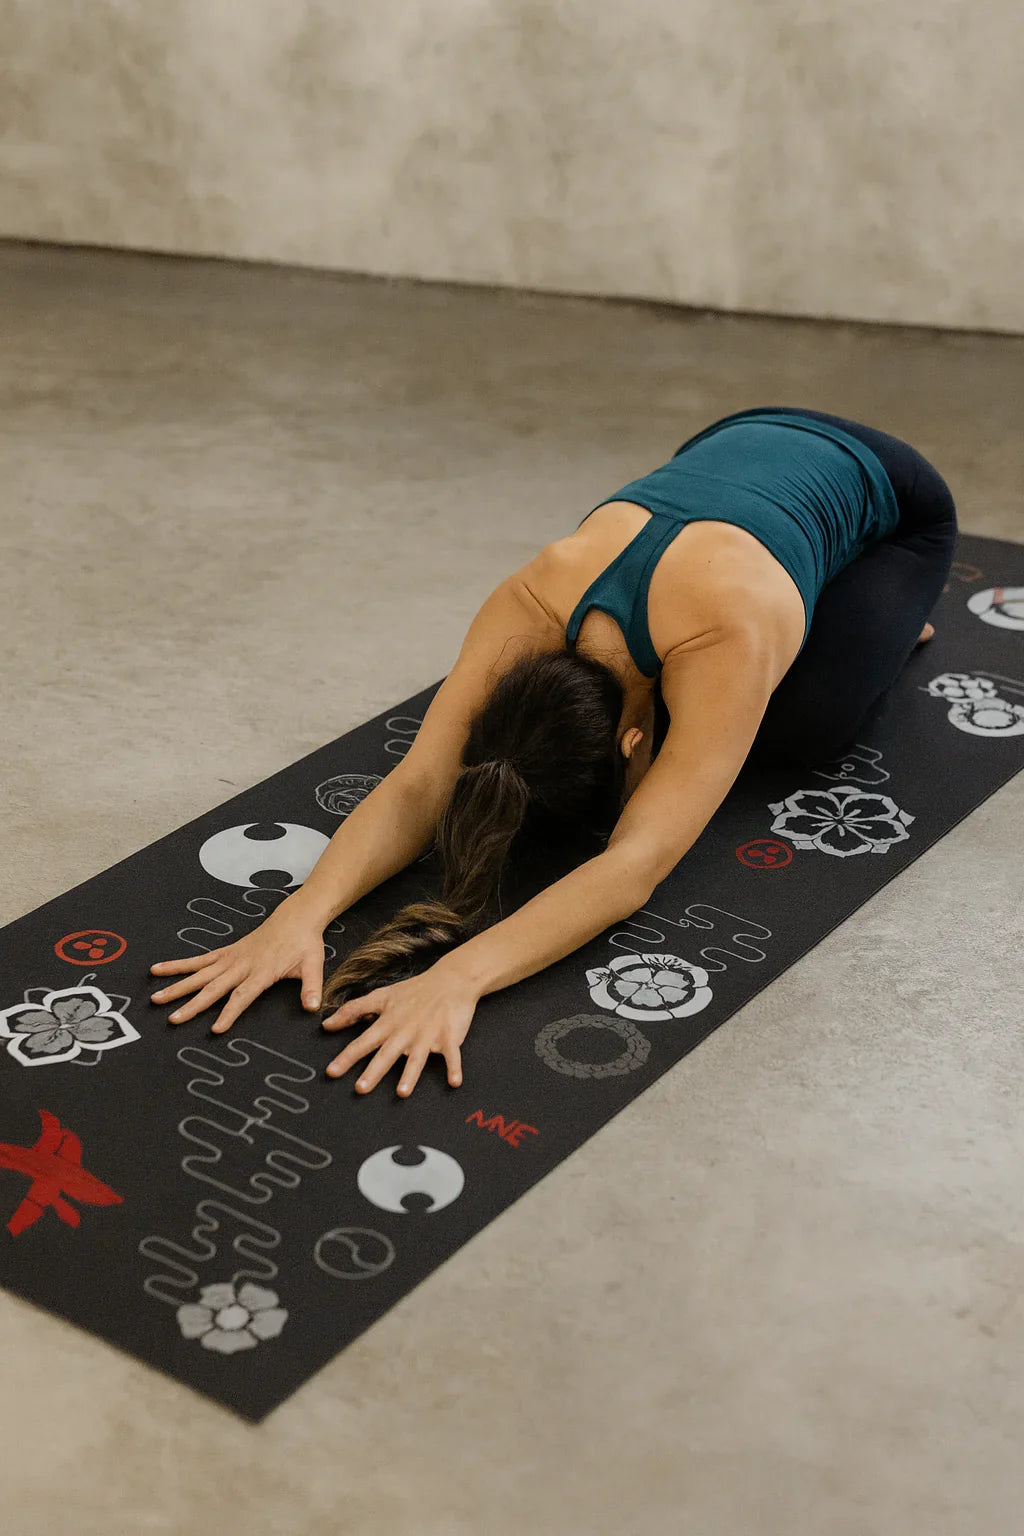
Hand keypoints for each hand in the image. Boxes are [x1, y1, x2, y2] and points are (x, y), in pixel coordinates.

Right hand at [149, 897, 326, 1032]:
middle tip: (173, 1019)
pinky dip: (178, 965)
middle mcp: (242, 965)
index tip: (216, 1028)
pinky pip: (198, 960)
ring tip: (156, 998)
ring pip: (199, 974)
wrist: (295, 917)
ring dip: (177, 986)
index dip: (230, 1012)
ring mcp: (230, 958)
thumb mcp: (313, 965)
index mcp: (262, 971)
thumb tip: (313, 1008)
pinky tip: (158, 970)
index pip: (243, 995)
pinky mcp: (225, 952)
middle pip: (213, 987)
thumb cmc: (304, 943)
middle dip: (193, 1004)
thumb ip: (311, 987)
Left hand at [321, 962, 475, 1096]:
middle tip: (360, 1088)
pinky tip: (454, 1082)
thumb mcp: (381, 996)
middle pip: (387, 1054)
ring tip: (402, 1092)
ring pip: (417, 1058)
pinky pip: (451, 1055)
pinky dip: (454, 1068)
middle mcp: (405, 1031)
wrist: (450, 980)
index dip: (347, 1057)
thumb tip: (327, 1024)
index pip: (363, 1042)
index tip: (332, 1072)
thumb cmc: (414, 991)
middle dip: (374, 1071)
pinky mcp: (449, 1037)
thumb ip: (353, 1010)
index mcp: (388, 1023)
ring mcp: (427, 1035)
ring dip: (410, 1075)